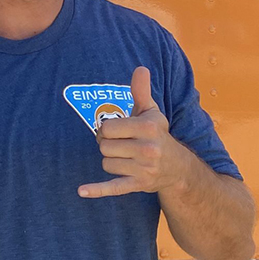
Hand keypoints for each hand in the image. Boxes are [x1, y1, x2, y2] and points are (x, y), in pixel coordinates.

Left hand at [78, 67, 186, 198]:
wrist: (177, 167)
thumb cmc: (157, 134)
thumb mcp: (151, 112)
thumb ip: (141, 91)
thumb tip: (140, 68)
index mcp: (148, 128)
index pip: (106, 127)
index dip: (107, 129)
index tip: (117, 131)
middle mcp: (148, 149)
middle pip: (103, 146)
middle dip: (108, 145)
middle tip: (121, 145)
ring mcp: (144, 169)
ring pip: (106, 163)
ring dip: (111, 161)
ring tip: (126, 158)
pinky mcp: (138, 185)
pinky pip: (113, 187)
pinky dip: (97, 190)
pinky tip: (81, 191)